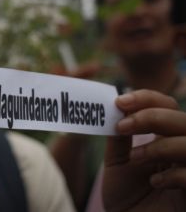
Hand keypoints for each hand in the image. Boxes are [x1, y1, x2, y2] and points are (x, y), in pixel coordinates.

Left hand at [103, 90, 185, 211]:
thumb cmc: (127, 196)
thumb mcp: (117, 161)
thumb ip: (119, 136)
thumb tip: (115, 107)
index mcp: (166, 137)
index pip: (166, 105)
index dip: (146, 98)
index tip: (119, 102)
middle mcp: (183, 150)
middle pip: (184, 119)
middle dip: (152, 116)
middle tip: (123, 126)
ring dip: (160, 146)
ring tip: (136, 157)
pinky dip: (175, 174)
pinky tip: (155, 182)